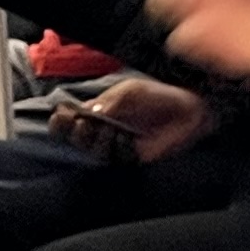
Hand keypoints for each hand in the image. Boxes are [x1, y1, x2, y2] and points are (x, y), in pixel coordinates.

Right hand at [49, 77, 212, 164]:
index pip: (69, 120)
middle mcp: (102, 129)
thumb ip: (106, 102)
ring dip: (97, 139)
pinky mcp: (130, 158)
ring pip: (92, 151)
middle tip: (85, 123)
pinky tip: (125, 138)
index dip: (61, 120)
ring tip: (110, 128)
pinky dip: (116, 148)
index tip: (63, 115)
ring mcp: (116, 145)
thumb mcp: (128, 91)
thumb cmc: (158, 95)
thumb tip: (84, 114)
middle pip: (75, 138)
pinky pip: (114, 159)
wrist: (188, 108)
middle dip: (76, 132)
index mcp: (97, 111)